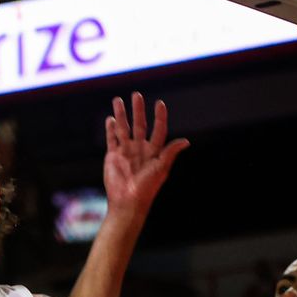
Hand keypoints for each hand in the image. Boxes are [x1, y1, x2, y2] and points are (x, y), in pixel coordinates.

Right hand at [104, 93, 188, 215]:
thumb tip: (186, 141)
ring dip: (121, 114)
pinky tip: (110, 118)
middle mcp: (140, 149)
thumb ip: (170, 152)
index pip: (158, 130)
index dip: (159, 117)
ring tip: (118, 100)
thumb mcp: (161, 169)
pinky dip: (110, 129)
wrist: (128, 201)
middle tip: (136, 95)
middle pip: (140, 125)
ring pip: (123, 128)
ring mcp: (126, 151)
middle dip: (138, 110)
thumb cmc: (147, 187)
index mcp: (154, 151)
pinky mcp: (113, 156)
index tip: (159, 103)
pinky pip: (112, 139)